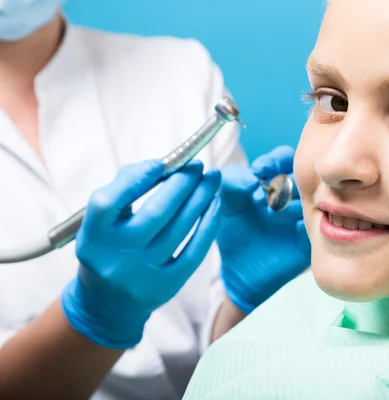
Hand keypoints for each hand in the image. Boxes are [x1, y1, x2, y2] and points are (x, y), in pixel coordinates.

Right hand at [61, 160, 221, 348]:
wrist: (108, 303)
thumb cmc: (108, 247)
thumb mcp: (101, 223)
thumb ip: (124, 190)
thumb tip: (164, 166)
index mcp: (92, 237)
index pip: (108, 202)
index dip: (135, 179)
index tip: (162, 163)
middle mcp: (115, 257)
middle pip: (155, 213)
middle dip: (182, 183)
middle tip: (198, 166)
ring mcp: (142, 275)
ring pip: (179, 229)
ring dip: (201, 198)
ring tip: (212, 179)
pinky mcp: (166, 286)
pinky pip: (195, 251)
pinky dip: (208, 224)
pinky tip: (215, 205)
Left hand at [217, 146, 310, 313]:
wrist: (238, 274)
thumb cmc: (233, 235)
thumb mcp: (224, 203)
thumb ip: (231, 181)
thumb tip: (252, 178)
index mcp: (276, 182)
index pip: (286, 158)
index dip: (276, 160)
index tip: (259, 172)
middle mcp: (296, 197)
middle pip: (307, 174)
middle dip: (290, 179)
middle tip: (271, 192)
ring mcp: (307, 217)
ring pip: (318, 197)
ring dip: (300, 201)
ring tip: (277, 213)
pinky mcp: (312, 239)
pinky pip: (322, 226)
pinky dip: (309, 223)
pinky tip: (293, 228)